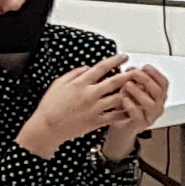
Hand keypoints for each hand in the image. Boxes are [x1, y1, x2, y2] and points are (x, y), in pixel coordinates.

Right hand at [19, 58, 139, 155]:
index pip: (101, 68)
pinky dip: (124, 112)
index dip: (115, 61)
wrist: (47, 128)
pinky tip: (131, 108)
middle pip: (115, 82)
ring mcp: (94, 109)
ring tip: (137, 88)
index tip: (124, 57)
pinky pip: (115, 116)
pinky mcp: (96, 121)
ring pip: (118, 98)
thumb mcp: (58, 84)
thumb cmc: (50, 106)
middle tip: (137, 71)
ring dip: (129, 93)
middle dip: (128, 75)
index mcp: (80, 83)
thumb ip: (74, 74)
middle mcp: (90, 95)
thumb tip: (87, 68)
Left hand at [110, 64, 170, 142]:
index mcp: (158, 97)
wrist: (119, 128)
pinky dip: (132, 106)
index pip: (164, 83)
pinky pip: (139, 116)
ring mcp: (149, 117)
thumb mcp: (129, 90)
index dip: (156, 74)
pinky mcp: (139, 126)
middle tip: (135, 73)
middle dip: (147, 80)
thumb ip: (132, 79)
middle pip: (159, 92)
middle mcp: (157, 107)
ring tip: (128, 85)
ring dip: (139, 92)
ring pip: (151, 104)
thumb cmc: (125, 108)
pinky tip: (124, 99)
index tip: (146, 67)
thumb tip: (131, 69)